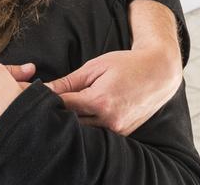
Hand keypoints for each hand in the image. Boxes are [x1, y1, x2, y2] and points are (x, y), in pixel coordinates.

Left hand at [46, 45, 181, 134]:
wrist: (159, 72)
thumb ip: (70, 81)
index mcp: (100, 100)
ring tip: (75, 104)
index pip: (64, 106)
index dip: (50, 100)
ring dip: (75, 120)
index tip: (40, 94)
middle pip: (72, 121)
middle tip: (58, 99)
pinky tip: (90, 112)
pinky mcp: (124, 134)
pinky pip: (99, 132)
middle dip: (61, 112)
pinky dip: (91, 124)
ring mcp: (117, 129)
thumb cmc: (127, 64)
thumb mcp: (96, 66)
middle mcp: (109, 119)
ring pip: (84, 130)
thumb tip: (45, 89)